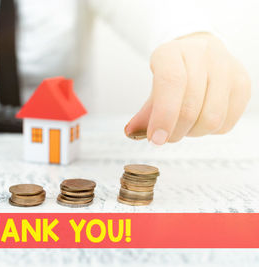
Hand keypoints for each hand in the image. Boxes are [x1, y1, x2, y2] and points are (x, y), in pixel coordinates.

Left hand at [125, 33, 250, 144]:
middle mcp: (202, 53)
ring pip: (212, 118)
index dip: (163, 115)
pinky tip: (200, 119)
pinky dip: (210, 131)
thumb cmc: (172, 74)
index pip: (171, 82)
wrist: (199, 53)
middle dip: (175, 131)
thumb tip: (131, 133)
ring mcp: (227, 66)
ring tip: (184, 126)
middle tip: (165, 137)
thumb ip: (143, 113)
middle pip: (191, 105)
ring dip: (193, 132)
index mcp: (172, 51)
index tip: (155, 139)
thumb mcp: (153, 88)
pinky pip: (227, 123)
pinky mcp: (243, 82)